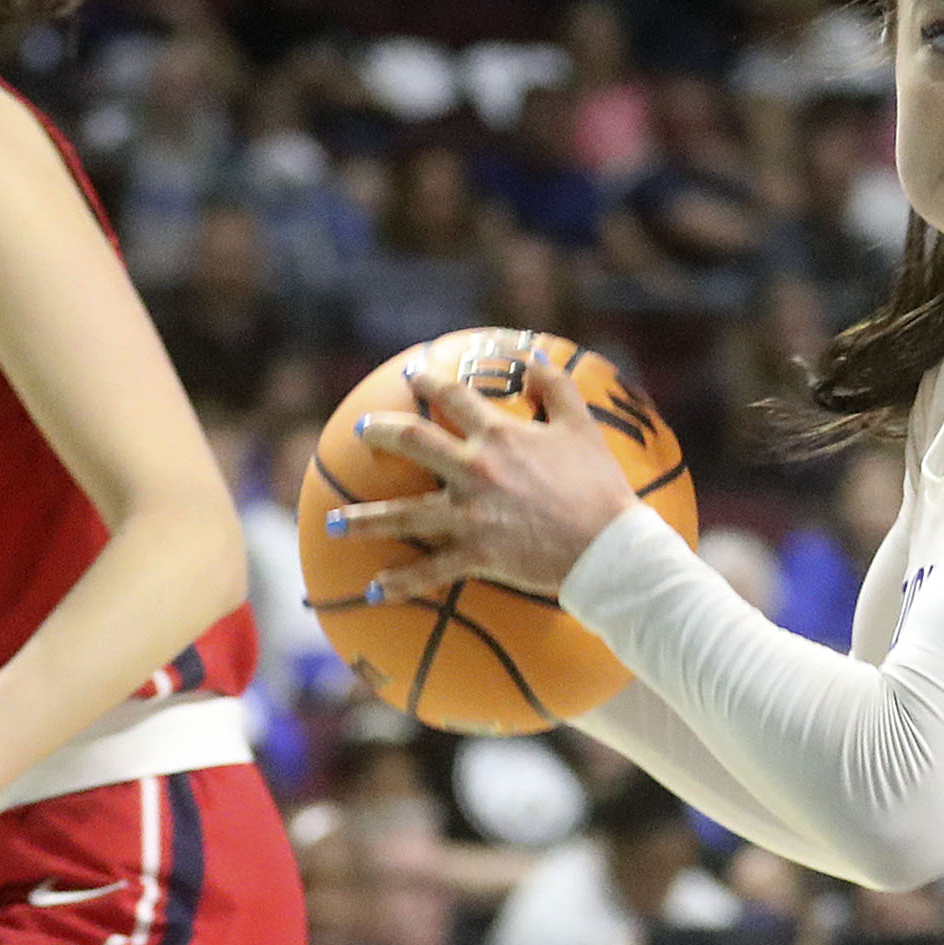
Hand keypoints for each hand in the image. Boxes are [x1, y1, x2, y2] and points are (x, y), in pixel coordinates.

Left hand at [333, 352, 638, 599]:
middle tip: (361, 431)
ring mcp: (470, 514)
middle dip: (382, 433)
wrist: (610, 547)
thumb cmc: (600, 487)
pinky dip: (400, 583)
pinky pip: (429, 572)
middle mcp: (475, 469)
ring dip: (363, 520)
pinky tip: (373, 589)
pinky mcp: (476, 554)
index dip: (429, 381)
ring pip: (403, 515)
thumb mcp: (582, 427)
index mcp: (499, 436)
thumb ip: (556, 387)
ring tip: (334, 524)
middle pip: (414, 442)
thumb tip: (533, 355)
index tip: (411, 373)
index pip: (454, 397)